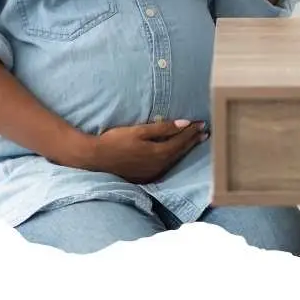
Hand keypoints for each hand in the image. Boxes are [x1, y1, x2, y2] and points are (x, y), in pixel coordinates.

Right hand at [77, 119, 207, 183]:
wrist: (94, 159)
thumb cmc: (116, 140)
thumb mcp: (140, 131)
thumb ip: (164, 128)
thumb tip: (185, 123)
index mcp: (159, 153)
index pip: (181, 140)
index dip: (192, 131)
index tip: (202, 122)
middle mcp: (159, 166)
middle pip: (180, 151)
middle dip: (193, 140)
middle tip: (205, 132)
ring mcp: (152, 173)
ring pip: (174, 160)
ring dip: (186, 149)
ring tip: (196, 141)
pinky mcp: (145, 177)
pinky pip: (166, 166)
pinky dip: (174, 158)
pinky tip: (176, 154)